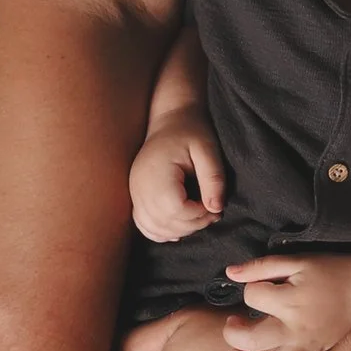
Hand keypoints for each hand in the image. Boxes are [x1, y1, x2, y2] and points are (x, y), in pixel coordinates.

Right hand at [129, 108, 224, 242]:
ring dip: (179, 230)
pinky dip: (162, 231)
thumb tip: (216, 208)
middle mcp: (140, 186)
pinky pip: (143, 223)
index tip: (215, 207)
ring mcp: (135, 192)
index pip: (175, 209)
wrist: (171, 119)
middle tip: (212, 213)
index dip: (198, 215)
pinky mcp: (136, 195)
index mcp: (157, 173)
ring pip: (153, 227)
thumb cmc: (191, 131)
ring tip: (199, 216)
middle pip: (164, 222)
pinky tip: (180, 227)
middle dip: (192, 224)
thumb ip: (214, 179)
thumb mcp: (208, 150)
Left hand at [221, 255, 350, 350]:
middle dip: (233, 334)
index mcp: (291, 301)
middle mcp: (297, 329)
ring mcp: (307, 346)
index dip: (248, 289)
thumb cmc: (330, 272)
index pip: (252, 298)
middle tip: (233, 322)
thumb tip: (230, 273)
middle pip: (253, 342)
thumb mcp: (297, 261)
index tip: (257, 285)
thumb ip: (261, 266)